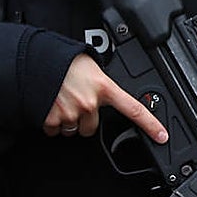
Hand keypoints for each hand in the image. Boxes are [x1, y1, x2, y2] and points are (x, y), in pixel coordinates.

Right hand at [42, 53, 167, 142]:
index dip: (151, 125)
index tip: (162, 136)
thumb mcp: (92, 66)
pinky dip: (52, 122)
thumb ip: (102, 82)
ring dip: (69, 120)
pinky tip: (50, 106)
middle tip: (76, 101)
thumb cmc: (62, 60)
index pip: (134, 109)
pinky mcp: (52, 120)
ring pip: (74, 130)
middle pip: (93, 126)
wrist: (34, 60)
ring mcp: (71, 113)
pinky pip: (55, 130)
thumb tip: (105, 89)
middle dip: (86, 118)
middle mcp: (89, 103)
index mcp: (104, 87)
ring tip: (62, 100)